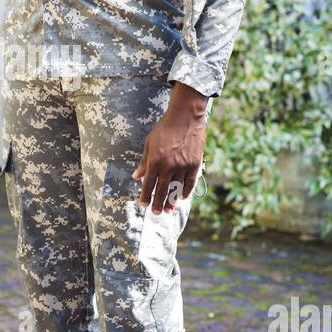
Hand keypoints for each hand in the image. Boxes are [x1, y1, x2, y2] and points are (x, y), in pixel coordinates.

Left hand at [132, 87, 207, 213]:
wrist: (185, 118)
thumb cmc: (164, 129)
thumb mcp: (149, 144)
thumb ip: (144, 162)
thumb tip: (136, 176)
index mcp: (155, 161)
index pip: (148, 184)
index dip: (145, 195)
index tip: (143, 204)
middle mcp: (168, 166)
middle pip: (161, 190)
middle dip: (158, 203)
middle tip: (156, 213)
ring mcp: (182, 166)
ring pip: (176, 189)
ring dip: (171, 201)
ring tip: (169, 209)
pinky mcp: (194, 164)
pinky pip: (190, 183)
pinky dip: (185, 192)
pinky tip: (181, 197)